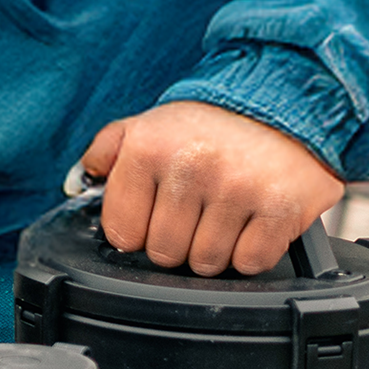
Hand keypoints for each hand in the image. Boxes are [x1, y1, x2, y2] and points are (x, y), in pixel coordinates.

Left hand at [84, 101, 345, 274]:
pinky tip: (251, 223)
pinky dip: (251, 252)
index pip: (122, 231)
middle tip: (196, 215)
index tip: (154, 217)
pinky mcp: (279, 209)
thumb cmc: (214, 124)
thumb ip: (106, 152)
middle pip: (164, 253)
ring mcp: (237, 188)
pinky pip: (250, 262)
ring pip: (206, 263)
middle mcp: (190, 167)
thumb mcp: (149, 125)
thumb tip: (80, 184)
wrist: (289, 105)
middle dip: (178, 243)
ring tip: (225, 216)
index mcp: (148, 149)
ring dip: (215, 250)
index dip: (139, 231)